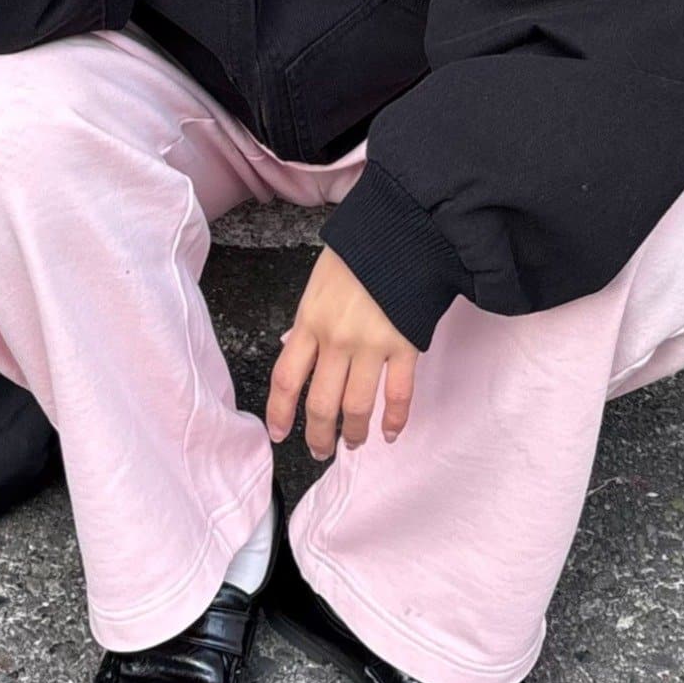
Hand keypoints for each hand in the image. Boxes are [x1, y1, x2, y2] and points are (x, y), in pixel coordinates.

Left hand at [265, 245, 418, 456]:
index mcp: (310, 320)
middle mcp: (336, 339)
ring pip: (357, 407)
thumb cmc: (360, 252)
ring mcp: (371, 345)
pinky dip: (394, 419)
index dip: (280, 413)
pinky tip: (390, 432)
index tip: (278, 434)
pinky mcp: (405, 346)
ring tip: (352, 444)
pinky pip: (398, 394)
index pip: (286, 379)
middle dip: (318, 435)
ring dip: (353, 433)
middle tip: (319, 450)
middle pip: (320, 403)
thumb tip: (292, 345)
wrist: (404, 231)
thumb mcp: (318, 282)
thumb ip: (307, 320)